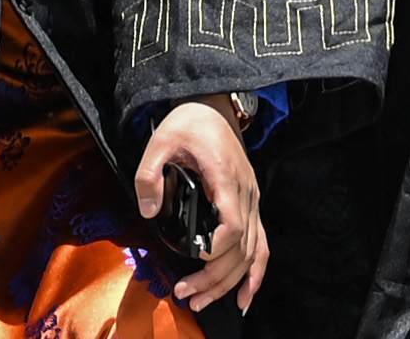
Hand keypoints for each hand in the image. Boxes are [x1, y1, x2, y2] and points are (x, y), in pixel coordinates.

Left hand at [132, 99, 268, 313]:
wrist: (214, 106)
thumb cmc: (189, 122)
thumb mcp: (161, 139)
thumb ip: (150, 173)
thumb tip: (148, 210)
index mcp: (225, 177)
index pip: (233, 222)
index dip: (219, 246)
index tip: (198, 256)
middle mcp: (245, 193)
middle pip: (242, 247)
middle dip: (216, 277)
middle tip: (187, 295)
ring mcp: (251, 201)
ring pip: (252, 252)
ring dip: (231, 282)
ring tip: (203, 302)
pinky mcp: (250, 205)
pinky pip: (261, 245)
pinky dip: (256, 274)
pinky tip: (245, 297)